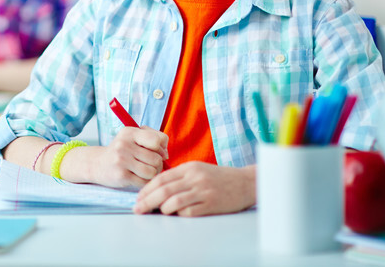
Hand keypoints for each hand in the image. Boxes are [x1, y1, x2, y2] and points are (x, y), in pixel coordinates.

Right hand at [84, 126, 168, 187]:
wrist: (97, 163)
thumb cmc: (122, 151)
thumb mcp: (133, 138)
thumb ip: (153, 139)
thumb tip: (166, 154)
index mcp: (129, 132)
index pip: (157, 140)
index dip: (161, 148)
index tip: (156, 152)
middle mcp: (124, 145)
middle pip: (156, 159)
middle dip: (157, 164)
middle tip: (149, 164)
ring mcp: (122, 160)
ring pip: (152, 171)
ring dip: (152, 174)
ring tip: (144, 171)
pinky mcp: (121, 175)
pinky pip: (144, 182)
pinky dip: (144, 182)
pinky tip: (137, 177)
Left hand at [133, 162, 255, 216]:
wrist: (246, 182)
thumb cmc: (219, 177)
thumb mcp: (197, 169)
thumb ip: (179, 177)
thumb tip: (157, 190)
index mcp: (189, 168)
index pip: (161, 178)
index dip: (146, 189)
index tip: (138, 198)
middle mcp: (194, 178)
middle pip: (164, 190)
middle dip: (147, 201)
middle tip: (138, 209)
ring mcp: (203, 191)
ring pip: (174, 201)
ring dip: (163, 209)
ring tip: (159, 212)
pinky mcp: (212, 204)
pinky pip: (190, 212)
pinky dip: (180, 215)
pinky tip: (177, 215)